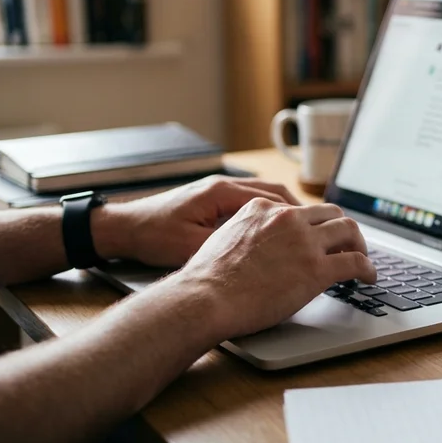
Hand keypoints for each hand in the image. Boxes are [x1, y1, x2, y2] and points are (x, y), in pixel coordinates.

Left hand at [92, 175, 301, 267]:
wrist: (123, 228)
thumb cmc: (152, 235)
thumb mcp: (192, 246)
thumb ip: (228, 246)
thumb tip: (261, 256)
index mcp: (222, 193)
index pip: (273, 199)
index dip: (298, 216)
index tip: (317, 230)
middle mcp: (223, 186)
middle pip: (274, 193)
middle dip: (299, 212)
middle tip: (319, 231)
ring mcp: (217, 191)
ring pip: (263, 197)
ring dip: (284, 213)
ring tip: (303, 232)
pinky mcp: (211, 200)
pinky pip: (249, 203)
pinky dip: (266, 215)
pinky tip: (272, 233)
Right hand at [174, 199, 376, 338]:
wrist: (205, 298)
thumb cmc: (207, 279)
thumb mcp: (224, 237)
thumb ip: (247, 233)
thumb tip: (259, 247)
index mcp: (263, 208)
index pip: (301, 210)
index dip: (316, 225)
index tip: (321, 236)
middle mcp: (287, 218)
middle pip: (331, 214)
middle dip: (343, 229)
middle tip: (348, 245)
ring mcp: (304, 242)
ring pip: (349, 231)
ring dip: (360, 245)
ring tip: (363, 259)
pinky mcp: (317, 268)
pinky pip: (355, 262)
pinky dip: (368, 268)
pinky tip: (369, 278)